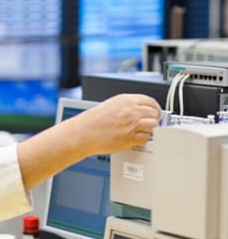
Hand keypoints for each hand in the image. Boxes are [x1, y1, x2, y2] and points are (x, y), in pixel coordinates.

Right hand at [17, 93, 161, 189]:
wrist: (83, 133)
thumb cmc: (92, 121)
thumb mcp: (110, 105)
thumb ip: (127, 106)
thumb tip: (140, 110)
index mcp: (126, 100)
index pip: (150, 101)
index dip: (155, 108)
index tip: (155, 112)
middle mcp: (131, 111)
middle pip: (154, 113)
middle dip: (154, 119)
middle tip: (151, 123)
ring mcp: (132, 124)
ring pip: (153, 126)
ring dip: (151, 129)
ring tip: (144, 131)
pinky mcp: (130, 138)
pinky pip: (146, 138)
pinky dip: (144, 139)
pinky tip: (137, 138)